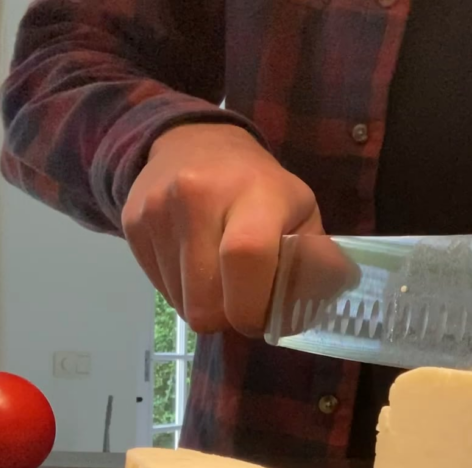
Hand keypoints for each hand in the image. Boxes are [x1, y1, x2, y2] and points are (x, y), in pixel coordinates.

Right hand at [122, 124, 322, 335]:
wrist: (193, 143)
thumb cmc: (261, 188)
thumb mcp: (301, 211)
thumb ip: (317, 259)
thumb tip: (340, 292)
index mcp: (255, 193)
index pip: (246, 259)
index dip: (253, 306)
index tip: (261, 320)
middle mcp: (199, 196)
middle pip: (205, 300)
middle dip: (228, 316)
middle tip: (244, 302)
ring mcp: (158, 209)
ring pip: (180, 303)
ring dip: (205, 305)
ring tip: (220, 275)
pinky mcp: (131, 223)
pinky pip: (159, 289)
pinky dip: (181, 291)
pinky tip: (195, 263)